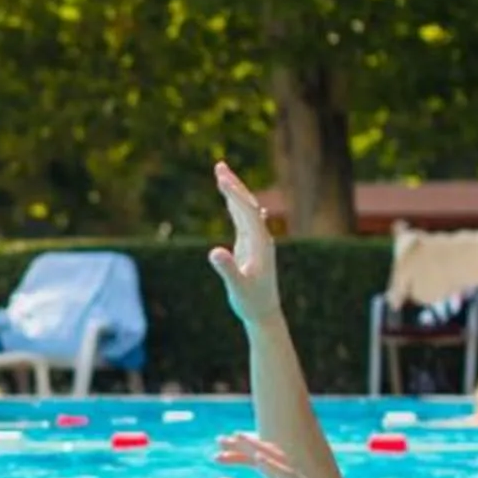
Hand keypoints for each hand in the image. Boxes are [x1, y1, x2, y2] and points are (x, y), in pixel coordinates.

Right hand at [208, 161, 282, 326]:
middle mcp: (261, 237)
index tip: (222, 180)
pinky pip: (241, 219)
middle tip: (219, 165)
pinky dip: (233, 205)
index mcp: (260, 243)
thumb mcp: (237, 287)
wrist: (263, 312)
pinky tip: (229, 196)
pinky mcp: (250, 245)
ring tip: (220, 173)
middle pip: (248, 204)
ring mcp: (256, 240)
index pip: (248, 212)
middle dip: (234, 185)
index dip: (235, 195)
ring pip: (245, 209)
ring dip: (233, 191)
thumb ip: (227, 269)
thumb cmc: (251, 301)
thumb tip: (214, 251)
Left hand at [214, 431, 324, 477]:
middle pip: (269, 455)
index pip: (261, 461)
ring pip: (280, 461)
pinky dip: (275, 467)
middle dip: (245, 444)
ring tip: (238, 440)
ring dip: (258, 449)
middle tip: (221, 439)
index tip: (217, 452)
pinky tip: (258, 460)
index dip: (240, 453)